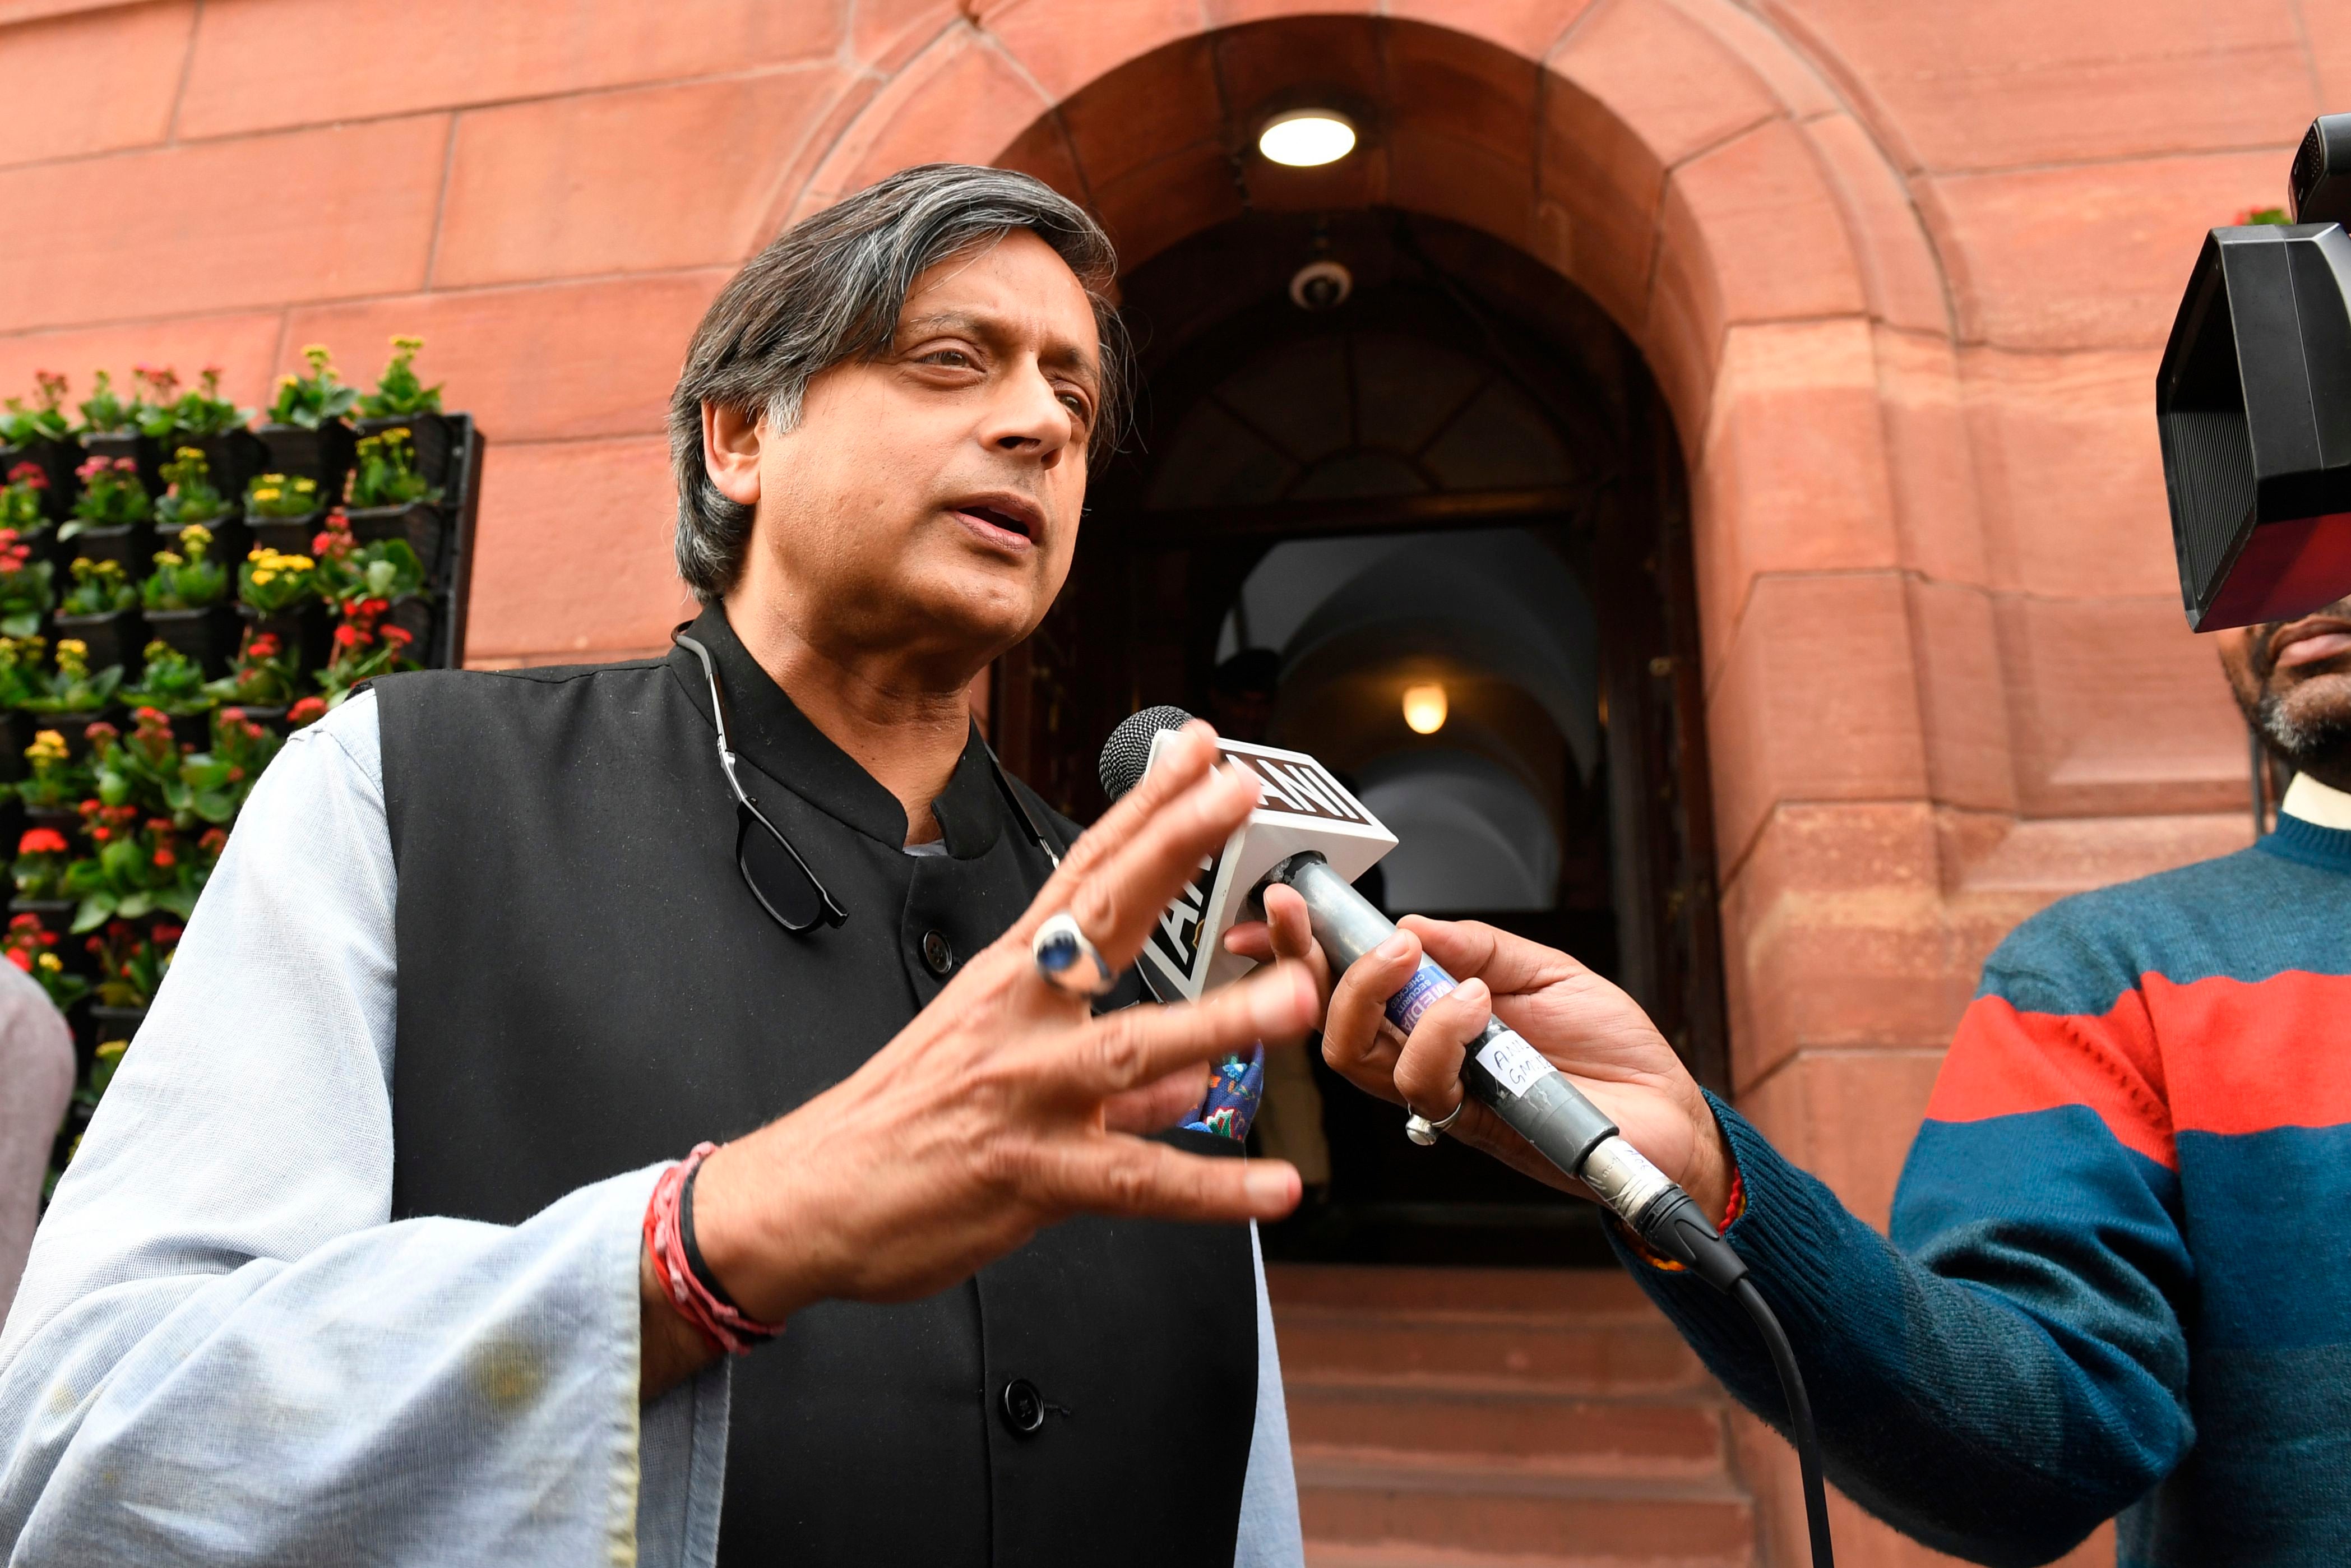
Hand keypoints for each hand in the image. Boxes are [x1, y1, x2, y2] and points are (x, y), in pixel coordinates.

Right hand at [643, 723, 1313, 1395]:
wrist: (809, 1200)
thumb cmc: (896, 1127)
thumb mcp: (996, 1069)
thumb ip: (1116, 1081)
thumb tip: (1189, 1084)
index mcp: (1011, 978)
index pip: (1086, 873)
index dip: (1145, 809)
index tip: (1199, 756)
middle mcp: (1018, 1018)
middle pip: (1104, 919)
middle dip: (1174, 851)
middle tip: (1236, 796)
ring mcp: (1025, 1093)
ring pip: (1133, 1048)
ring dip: (1218, 1021)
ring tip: (1293, 999)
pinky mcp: (1028, 1174)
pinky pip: (1134, 1181)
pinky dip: (1208, 1188)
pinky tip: (1273, 1185)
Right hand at [1227, 892, 1729, 1225]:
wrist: (1668, 1116)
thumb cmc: (1610, 1051)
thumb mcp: (1546, 970)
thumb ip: (1479, 945)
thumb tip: (1412, 922)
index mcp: (1432, 1018)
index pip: (1345, 984)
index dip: (1298, 950)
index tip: (1274, 907)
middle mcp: (1425, 1060)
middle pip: (1330, 1026)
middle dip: (1313, 967)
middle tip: (1328, 922)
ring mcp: (1443, 1095)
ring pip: (1359, 1058)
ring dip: (1381, 995)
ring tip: (1430, 964)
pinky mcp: (1471, 1124)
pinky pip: (1424, 1084)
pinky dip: (1441, 1032)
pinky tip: (1478, 1004)